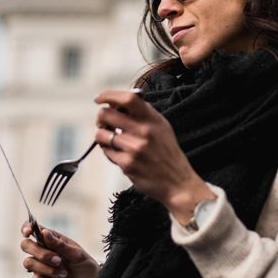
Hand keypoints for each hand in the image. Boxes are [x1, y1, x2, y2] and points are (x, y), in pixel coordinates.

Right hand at [21, 222, 100, 277]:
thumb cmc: (85, 266)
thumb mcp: (77, 254)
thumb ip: (60, 245)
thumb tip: (44, 233)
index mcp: (52, 240)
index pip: (33, 229)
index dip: (27, 227)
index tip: (28, 233)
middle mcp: (43, 252)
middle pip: (26, 245)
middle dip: (40, 253)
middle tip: (58, 260)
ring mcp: (40, 268)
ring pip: (29, 263)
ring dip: (48, 269)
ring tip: (65, 274)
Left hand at [94, 89, 215, 224]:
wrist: (177, 182)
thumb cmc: (167, 152)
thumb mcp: (161, 126)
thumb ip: (142, 112)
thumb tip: (114, 103)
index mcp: (152, 119)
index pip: (128, 98)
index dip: (109, 95)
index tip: (99, 98)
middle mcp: (144, 132)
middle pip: (106, 114)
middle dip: (101, 117)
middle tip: (104, 122)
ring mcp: (134, 148)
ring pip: (102, 134)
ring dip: (103, 136)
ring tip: (112, 140)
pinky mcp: (127, 164)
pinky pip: (106, 151)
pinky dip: (109, 151)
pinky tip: (119, 153)